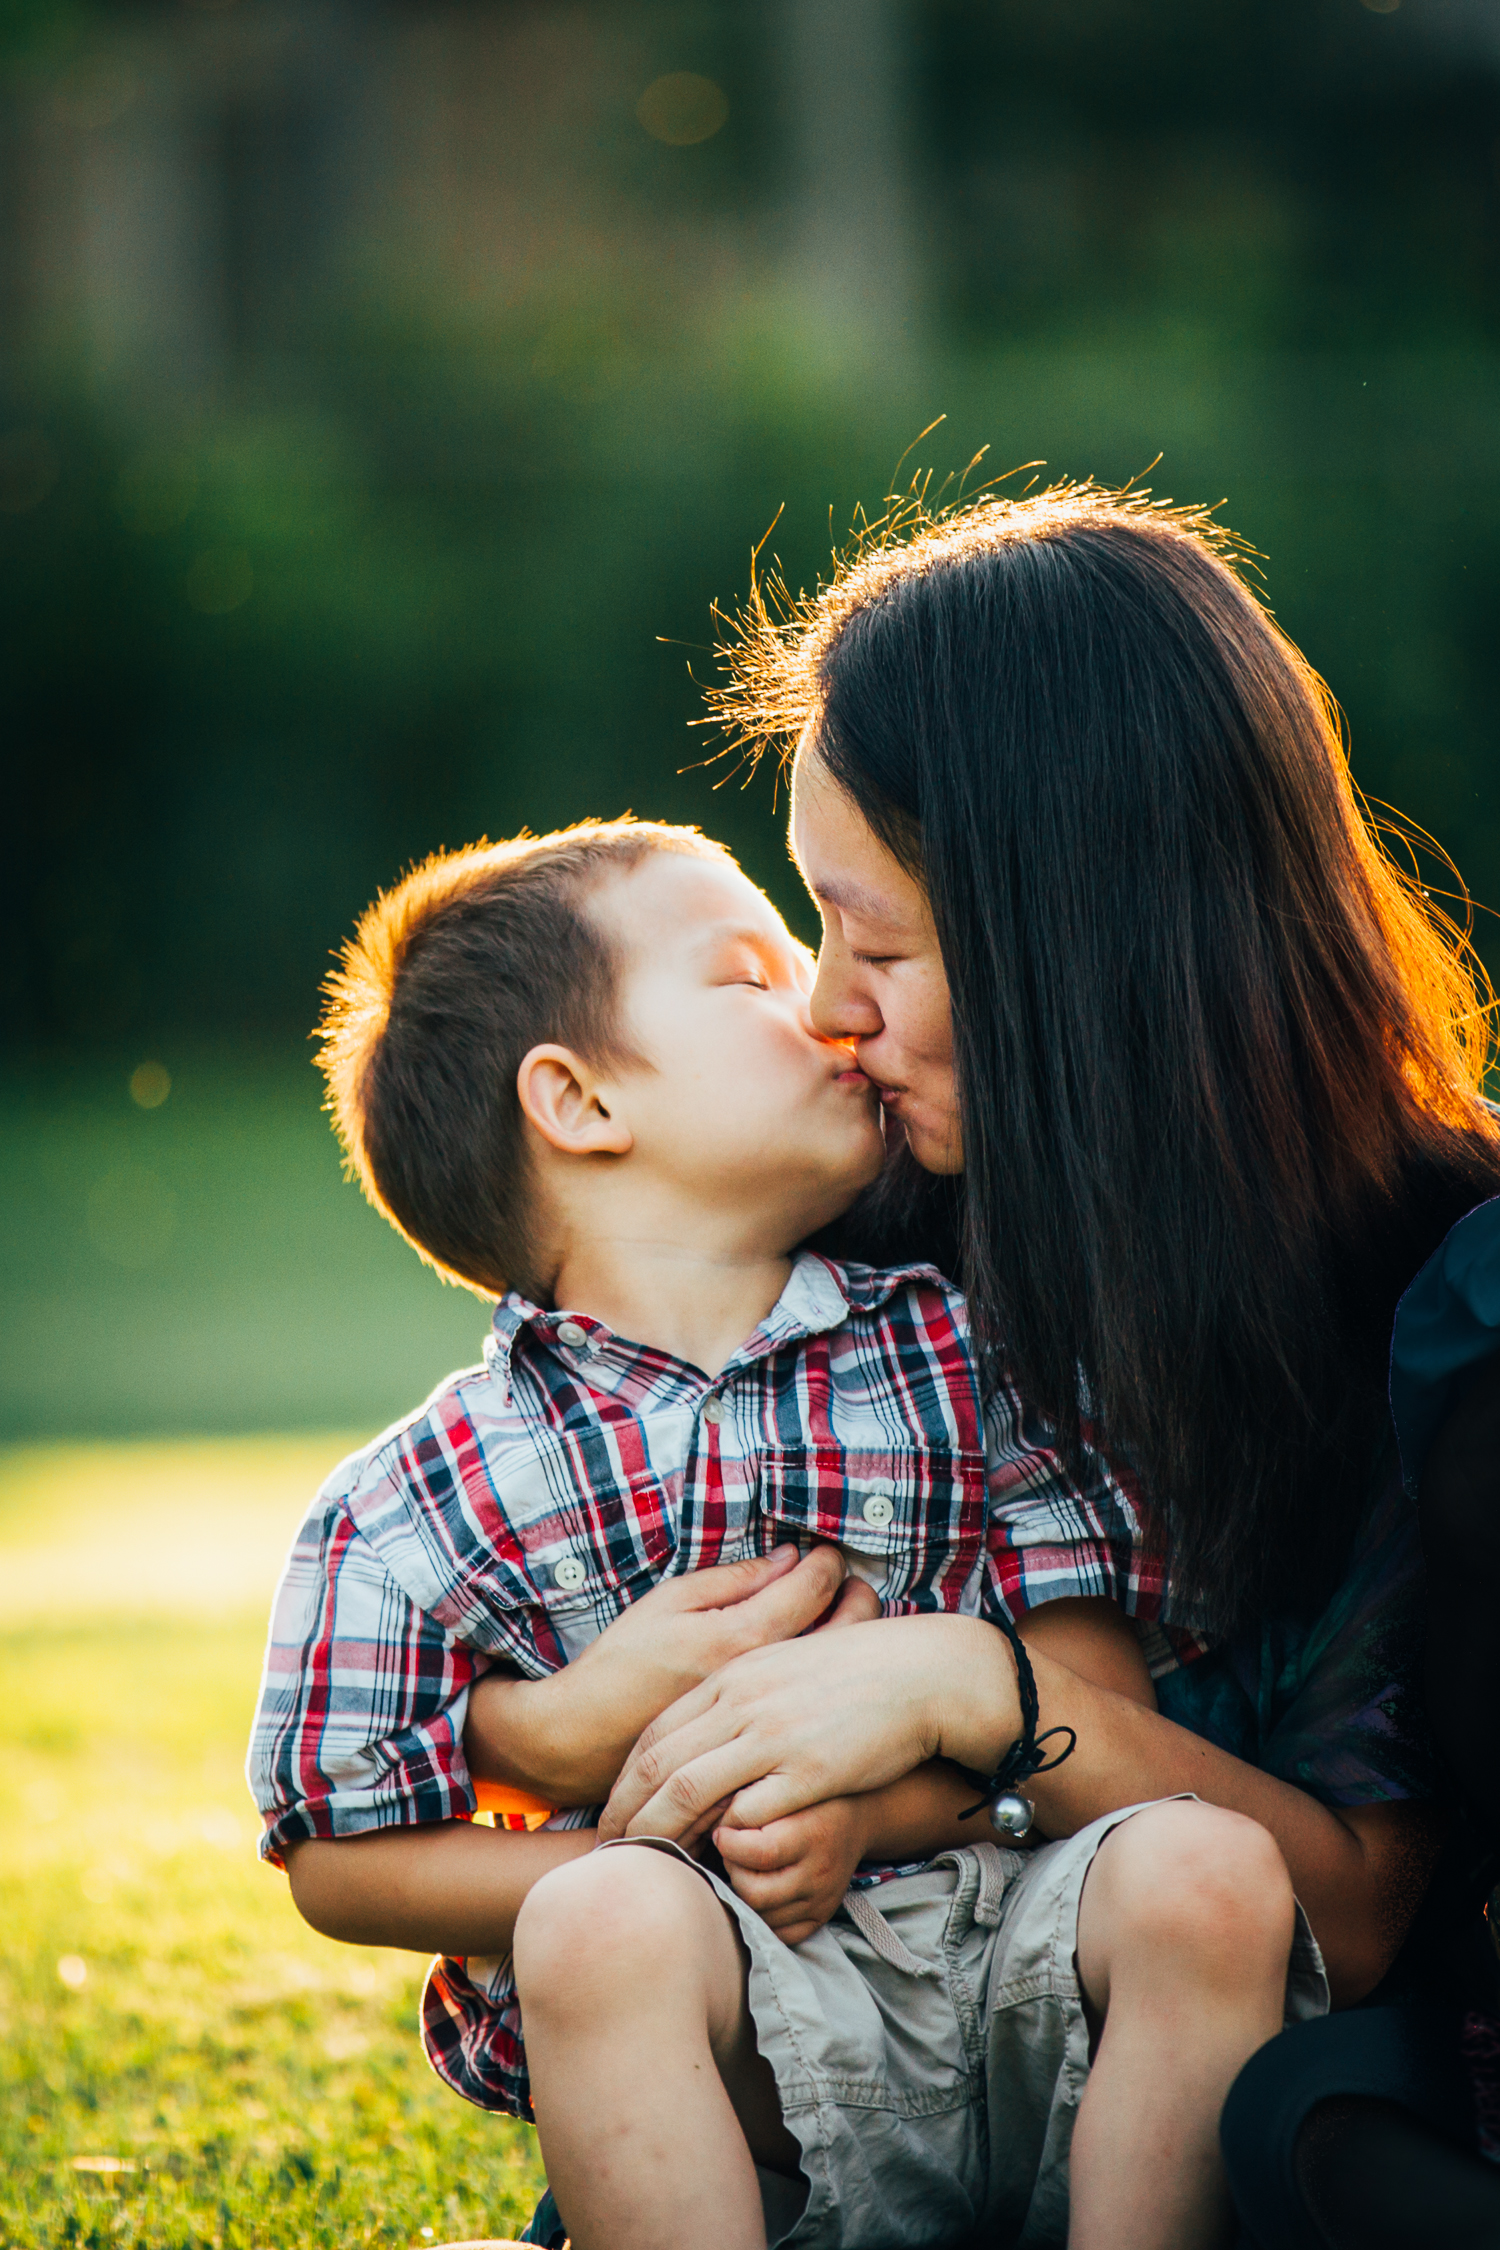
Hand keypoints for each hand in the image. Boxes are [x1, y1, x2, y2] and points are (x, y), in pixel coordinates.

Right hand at [464, 1542, 863, 1803]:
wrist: (586, 1738)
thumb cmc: (624, 1662)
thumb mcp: (671, 1603)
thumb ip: (734, 1581)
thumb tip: (788, 1559)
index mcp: (741, 1636)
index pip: (811, 1588)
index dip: (827, 1563)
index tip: (827, 1554)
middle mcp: (765, 1676)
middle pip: (841, 1629)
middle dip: (858, 1598)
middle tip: (856, 1584)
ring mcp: (769, 1713)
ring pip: (834, 1666)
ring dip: (851, 1633)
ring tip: (852, 1612)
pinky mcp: (763, 1740)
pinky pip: (815, 1703)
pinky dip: (827, 1678)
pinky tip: (825, 1665)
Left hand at [599, 1611, 1015, 1842]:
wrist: (919, 1673)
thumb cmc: (853, 1673)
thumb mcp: (782, 1665)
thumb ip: (740, 1693)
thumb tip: (707, 1727)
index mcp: (732, 1674)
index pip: (656, 1732)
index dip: (625, 1778)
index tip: (610, 1813)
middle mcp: (741, 1700)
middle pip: (659, 1764)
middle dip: (625, 1812)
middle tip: (607, 1852)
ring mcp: (771, 1734)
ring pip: (689, 1792)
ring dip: (659, 1835)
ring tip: (643, 1867)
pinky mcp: (806, 1770)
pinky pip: (747, 1813)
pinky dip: (719, 1842)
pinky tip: (710, 1866)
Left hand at [714, 1796, 872, 1946]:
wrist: (857, 1819)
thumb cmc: (812, 1797)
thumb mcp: (787, 1788)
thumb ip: (752, 1803)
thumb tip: (712, 1823)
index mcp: (812, 1835)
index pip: (760, 1853)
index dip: (729, 1844)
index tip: (721, 1831)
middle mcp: (819, 1873)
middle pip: (755, 1892)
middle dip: (732, 1872)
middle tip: (731, 1852)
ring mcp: (821, 1900)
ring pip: (762, 1916)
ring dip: (743, 1895)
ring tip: (744, 1868)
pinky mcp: (820, 1917)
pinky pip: (779, 1933)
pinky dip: (762, 1916)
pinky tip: (758, 1890)